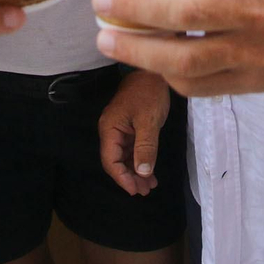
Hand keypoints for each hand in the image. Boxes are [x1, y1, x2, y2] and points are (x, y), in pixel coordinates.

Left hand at [92, 0, 263, 96]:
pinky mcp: (248, 82)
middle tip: (101, 0)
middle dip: (138, 7)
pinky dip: (166, 74)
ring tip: (106, 39)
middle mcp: (257, 8)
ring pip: (188, 58)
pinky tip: (144, 60)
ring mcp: (252, 50)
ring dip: (140, 50)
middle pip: (190, 12)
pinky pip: (199, 85)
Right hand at [98, 69, 170, 195]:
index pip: (110, 160)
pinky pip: (132, 149)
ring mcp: (120, 129)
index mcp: (110, 128)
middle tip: (145, 191)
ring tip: (150, 186)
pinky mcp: (130, 127)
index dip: (122, 178)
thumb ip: (145, 148)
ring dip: (136, 172)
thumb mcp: (148, 122)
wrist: (154, 72)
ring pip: (124, 157)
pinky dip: (140, 161)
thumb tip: (143, 173)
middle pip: (116, 161)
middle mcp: (111, 130)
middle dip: (130, 178)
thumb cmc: (149, 92)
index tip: (136, 190)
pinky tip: (150, 172)